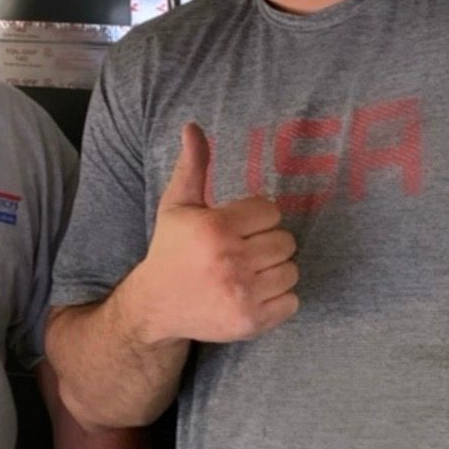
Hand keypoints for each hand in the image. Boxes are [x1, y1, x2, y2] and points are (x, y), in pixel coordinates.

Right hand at [130, 123, 298, 345]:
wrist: (156, 306)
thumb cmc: (171, 250)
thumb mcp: (177, 205)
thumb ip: (193, 166)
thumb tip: (193, 126)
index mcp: (215, 228)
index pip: (271, 211)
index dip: (257, 217)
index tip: (238, 228)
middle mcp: (230, 261)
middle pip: (285, 241)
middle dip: (268, 243)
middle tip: (245, 251)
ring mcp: (242, 294)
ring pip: (291, 271)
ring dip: (275, 271)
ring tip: (250, 272)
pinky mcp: (251, 322)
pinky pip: (291, 301)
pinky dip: (278, 298)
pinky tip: (253, 293)